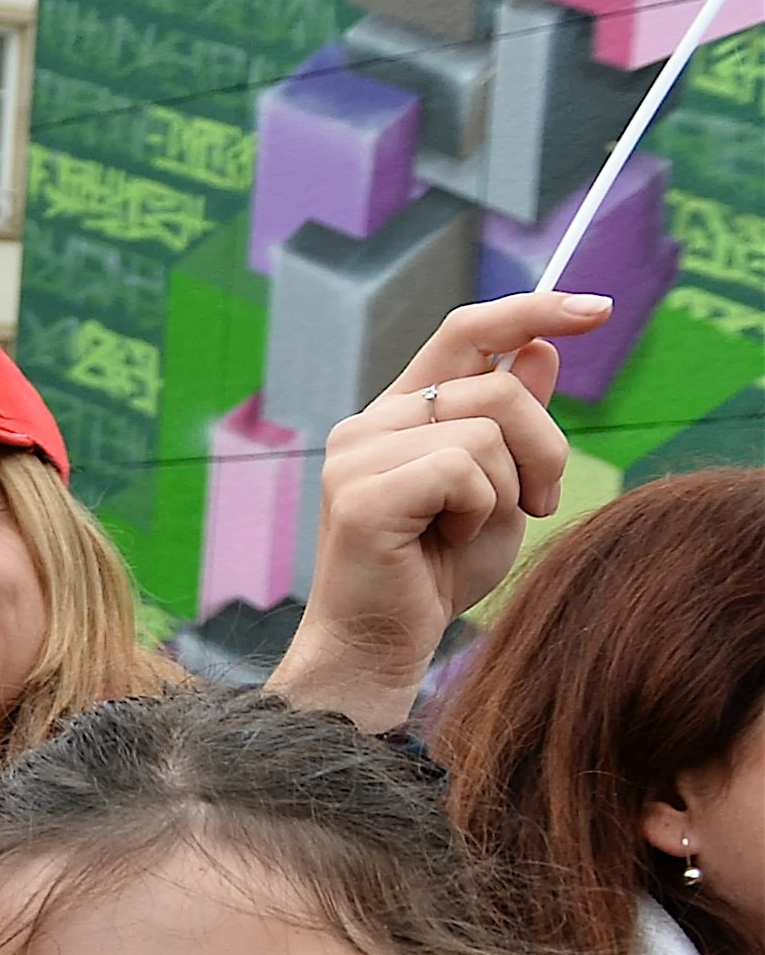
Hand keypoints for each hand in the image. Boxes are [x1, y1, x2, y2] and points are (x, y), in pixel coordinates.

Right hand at [263, 291, 606, 731]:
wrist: (380, 645)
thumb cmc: (437, 574)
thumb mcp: (499, 489)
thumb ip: (514, 423)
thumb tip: (540, 347)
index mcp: (399, 415)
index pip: (465, 331)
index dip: (532, 309)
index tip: (598, 310)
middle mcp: (368, 423)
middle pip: (497, 387)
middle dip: (545, 448)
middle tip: (540, 503)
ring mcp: (357, 455)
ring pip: (484, 430)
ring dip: (507, 488)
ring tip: (473, 530)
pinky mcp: (359, 494)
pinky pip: (460, 470)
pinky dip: (477, 511)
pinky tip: (446, 542)